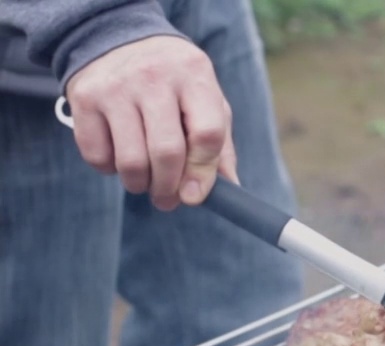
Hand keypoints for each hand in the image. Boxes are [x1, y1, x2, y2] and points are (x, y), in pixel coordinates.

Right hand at [64, 35, 237, 210]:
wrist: (116, 37)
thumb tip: (231, 189)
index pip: (206, 134)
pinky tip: (118, 157)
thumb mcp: (205, 99)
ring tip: (145, 182)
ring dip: (139, 184)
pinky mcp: (83, 98)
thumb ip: (220, 143)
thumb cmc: (174, 81)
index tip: (195, 195)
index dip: (203, 172)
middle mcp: (154, 78)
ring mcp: (115, 87)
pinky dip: (109, 169)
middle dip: (169, 188)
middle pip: (167, 152)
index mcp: (194, 77)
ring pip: (130, 161)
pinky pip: (97, 155)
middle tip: (168, 200)